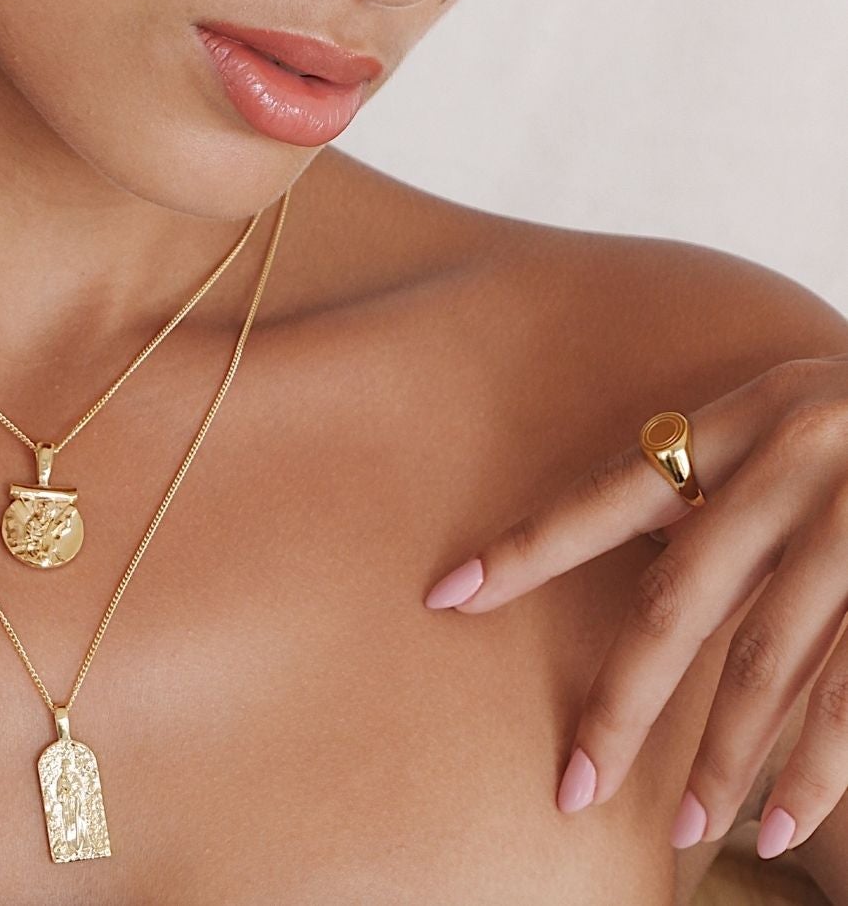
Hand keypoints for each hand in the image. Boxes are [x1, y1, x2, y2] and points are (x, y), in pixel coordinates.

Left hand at [423, 353, 847, 859]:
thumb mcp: (785, 428)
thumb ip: (718, 490)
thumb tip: (633, 554)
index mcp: (739, 423)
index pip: (609, 494)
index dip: (527, 548)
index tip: (445, 595)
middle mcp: (788, 463)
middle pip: (676, 600)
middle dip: (619, 702)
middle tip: (571, 786)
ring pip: (762, 661)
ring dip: (718, 758)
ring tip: (682, 831)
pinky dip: (816, 769)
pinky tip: (775, 825)